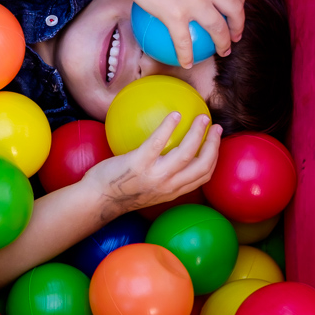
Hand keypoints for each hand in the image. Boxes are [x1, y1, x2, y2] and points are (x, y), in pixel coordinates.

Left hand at [84, 112, 221, 217]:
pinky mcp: (139, 163)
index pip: (203, 176)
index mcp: (172, 191)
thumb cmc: (120, 191)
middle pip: (202, 164)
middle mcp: (168, 185)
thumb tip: (167, 156)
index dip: (214, 158)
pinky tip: (175, 115)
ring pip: (187, 152)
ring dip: (198, 132)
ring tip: (201, 117)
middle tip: (215, 126)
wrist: (97, 199)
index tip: (216, 143)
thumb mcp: (149, 190)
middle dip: (214, 144)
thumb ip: (162, 178)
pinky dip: (169, 126)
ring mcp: (155, 175)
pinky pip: (158, 141)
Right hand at [122, 0, 246, 67]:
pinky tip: (186, 63)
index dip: (241, 2)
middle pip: (235, 10)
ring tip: (221, 52)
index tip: (235, 12)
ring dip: (223, 44)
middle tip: (234, 37)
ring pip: (218, 28)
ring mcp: (195, 1)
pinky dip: (187, 56)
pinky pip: (184, 41)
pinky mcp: (175, 15)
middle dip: (238, 26)